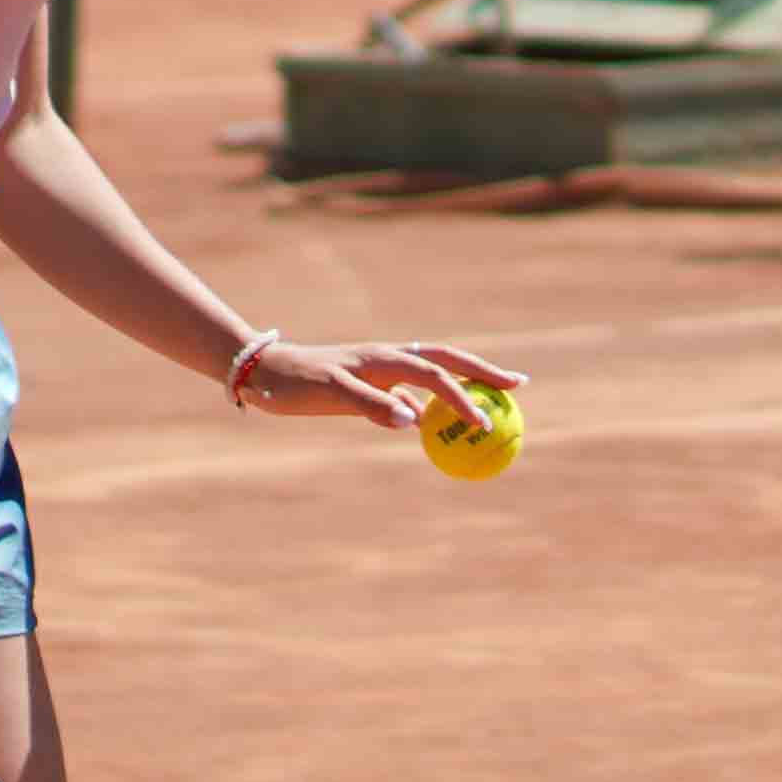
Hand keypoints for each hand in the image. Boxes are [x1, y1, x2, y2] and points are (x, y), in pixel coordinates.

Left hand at [251, 338, 521, 436]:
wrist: (263, 371)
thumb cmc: (294, 384)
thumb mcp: (331, 395)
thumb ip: (371, 406)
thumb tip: (413, 421)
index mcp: (385, 360)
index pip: (435, 378)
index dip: (463, 399)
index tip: (485, 423)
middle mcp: (390, 359)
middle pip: (450, 360)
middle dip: (485, 372)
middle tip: (519, 386)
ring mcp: (383, 369)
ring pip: (437, 372)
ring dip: (467, 381)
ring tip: (496, 395)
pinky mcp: (373, 382)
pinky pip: (416, 390)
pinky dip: (438, 400)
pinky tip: (443, 418)